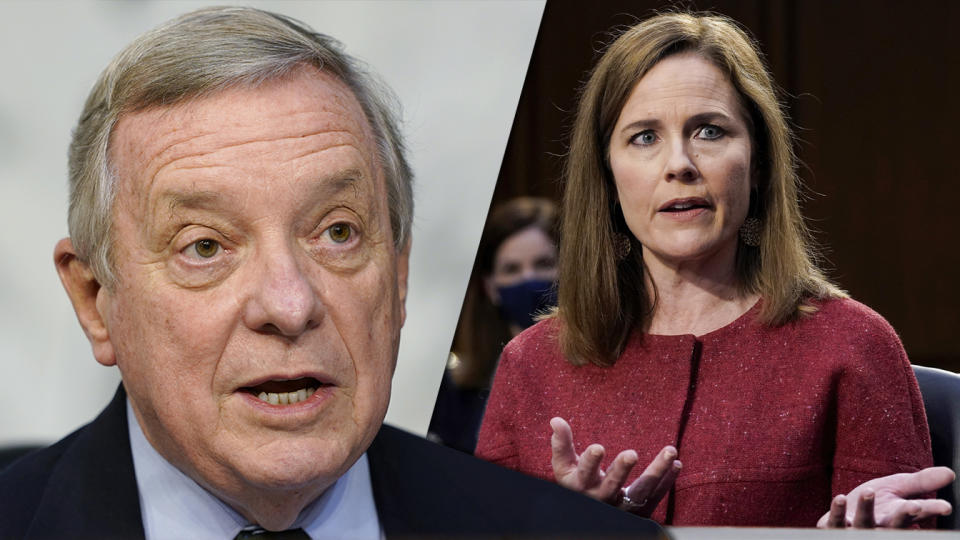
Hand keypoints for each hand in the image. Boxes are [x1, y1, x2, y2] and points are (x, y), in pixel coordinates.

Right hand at [549, 416, 680, 515]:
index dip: (591, 461)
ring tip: (671, 451)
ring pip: (641, 492)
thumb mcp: (564, 466)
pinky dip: (666, 481)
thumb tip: (555, 420)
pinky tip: (676, 464)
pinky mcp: (639, 511)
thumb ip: (561, 444)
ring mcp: (622, 508)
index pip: (585, 473)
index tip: (598, 447)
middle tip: (631, 453)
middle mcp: (602, 499)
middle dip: (621, 469)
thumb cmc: (576, 483)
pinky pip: (655, 497)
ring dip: (657, 471)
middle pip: (612, 485)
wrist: (591, 513)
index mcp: (581, 486)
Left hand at [817, 467, 954, 527]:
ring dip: (867, 509)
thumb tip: (950, 473)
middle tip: (916, 506)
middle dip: (905, 516)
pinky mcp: (837, 528)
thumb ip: (921, 482)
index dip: (931, 510)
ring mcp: (859, 530)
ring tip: (870, 490)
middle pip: (896, 525)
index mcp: (899, 517)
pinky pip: (837, 522)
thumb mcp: (898, 488)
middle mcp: (882, 528)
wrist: (845, 518)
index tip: (945, 507)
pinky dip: (838, 511)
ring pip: (865, 524)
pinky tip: (841, 498)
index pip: (918, 514)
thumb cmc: (876, 504)